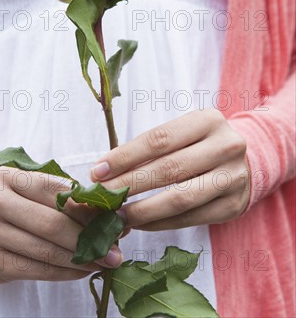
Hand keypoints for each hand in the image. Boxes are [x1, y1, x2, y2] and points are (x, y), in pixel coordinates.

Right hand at [0, 167, 122, 281]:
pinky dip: (65, 272)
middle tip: (115, 248)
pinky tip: (82, 270)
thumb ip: (61, 194)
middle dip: (89, 239)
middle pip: (52, 224)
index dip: (87, 208)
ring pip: (46, 251)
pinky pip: (36, 270)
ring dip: (81, 259)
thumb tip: (106, 211)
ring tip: (105, 261)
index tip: (112, 218)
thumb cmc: (10, 203)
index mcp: (7, 177)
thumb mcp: (28, 187)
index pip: (55, 192)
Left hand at [90, 109, 249, 229]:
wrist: (247, 160)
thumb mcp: (183, 133)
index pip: (159, 139)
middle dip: (129, 184)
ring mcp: (233, 177)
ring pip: (180, 198)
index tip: (98, 171)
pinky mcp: (234, 205)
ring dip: (143, 210)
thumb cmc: (201, 144)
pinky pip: (191, 218)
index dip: (125, 156)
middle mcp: (225, 146)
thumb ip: (151, 148)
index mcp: (207, 120)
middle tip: (102, 197)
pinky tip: (141, 223)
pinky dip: (161, 223)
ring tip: (118, 215)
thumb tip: (106, 170)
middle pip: (168, 169)